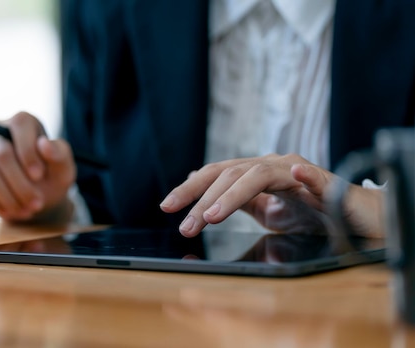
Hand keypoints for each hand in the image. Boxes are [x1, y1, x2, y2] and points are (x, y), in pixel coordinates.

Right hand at [0, 112, 75, 223]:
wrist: (33, 193)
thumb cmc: (50, 176)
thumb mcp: (63, 167)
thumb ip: (60, 154)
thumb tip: (44, 143)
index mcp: (22, 121)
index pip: (20, 126)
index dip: (28, 152)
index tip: (39, 176)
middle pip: (1, 154)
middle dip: (20, 184)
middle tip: (36, 204)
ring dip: (7, 197)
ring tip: (26, 211)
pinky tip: (9, 211)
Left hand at [160, 154, 383, 237]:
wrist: (354, 215)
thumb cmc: (310, 212)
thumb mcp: (266, 211)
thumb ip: (238, 201)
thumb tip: (205, 195)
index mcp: (257, 173)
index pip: (217, 175)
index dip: (190, 188)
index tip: (167, 207)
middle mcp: (274, 166)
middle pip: (231, 174)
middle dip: (203, 200)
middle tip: (186, 227)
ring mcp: (301, 172)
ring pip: (260, 175)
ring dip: (232, 195)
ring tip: (211, 216)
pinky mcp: (328, 185)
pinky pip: (317, 179)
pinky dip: (307, 177)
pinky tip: (298, 174)